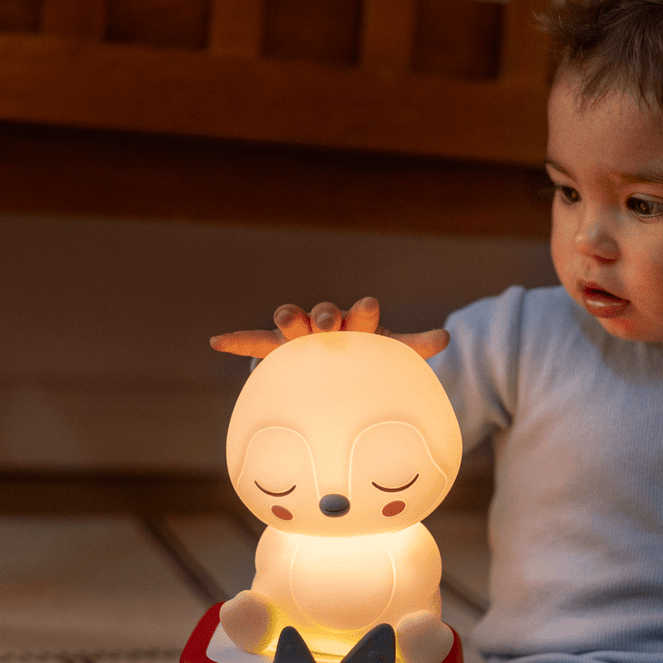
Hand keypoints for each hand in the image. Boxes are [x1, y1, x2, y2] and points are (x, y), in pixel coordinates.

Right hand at [209, 296, 448, 359]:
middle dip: (324, 315)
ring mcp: (301, 335)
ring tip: (286, 320)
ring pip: (290, 322)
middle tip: (327, 321)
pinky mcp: (279, 349)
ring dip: (288, 319)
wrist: (343, 356)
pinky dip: (237, 342)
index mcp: (357, 323)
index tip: (367, 306)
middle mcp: (327, 322)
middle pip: (322, 313)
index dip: (363, 311)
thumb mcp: (394, 352)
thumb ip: (416, 345)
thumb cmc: (370, 354)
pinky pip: (255, 344)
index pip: (361, 314)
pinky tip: (216, 342)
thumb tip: (447, 337)